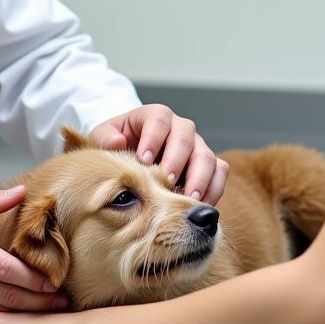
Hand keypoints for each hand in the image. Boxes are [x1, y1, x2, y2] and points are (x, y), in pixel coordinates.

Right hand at [0, 187, 69, 319]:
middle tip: (61, 303)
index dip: (32, 279)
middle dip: (36, 301)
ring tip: (48, 312)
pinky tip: (20, 316)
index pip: (5, 267)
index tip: (53, 282)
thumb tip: (21, 191)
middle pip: (4, 293)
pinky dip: (1, 317)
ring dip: (23, 313)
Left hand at [88, 104, 229, 204]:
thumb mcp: (104, 137)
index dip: (153, 138)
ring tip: (189, 199)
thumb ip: (104, 138)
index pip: (159, 119)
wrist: (133, 155)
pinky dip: (215, 189)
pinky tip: (200, 207)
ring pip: (208, 155)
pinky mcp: (208, 165)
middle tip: (167, 181)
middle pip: (187, 137)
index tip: (144, 159)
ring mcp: (197, 146)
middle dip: (178, 160)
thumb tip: (116, 142)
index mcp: (155, 116)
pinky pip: (221, 172)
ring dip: (201, 178)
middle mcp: (180, 128)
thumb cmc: (116, 144)